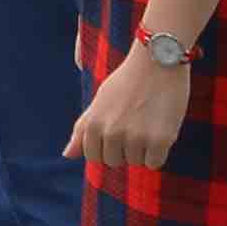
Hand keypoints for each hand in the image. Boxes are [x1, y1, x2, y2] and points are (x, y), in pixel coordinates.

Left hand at [66, 45, 193, 171]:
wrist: (157, 62)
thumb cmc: (127, 81)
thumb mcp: (98, 102)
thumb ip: (82, 130)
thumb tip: (66, 155)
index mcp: (94, 124)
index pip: (94, 156)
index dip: (106, 145)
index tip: (116, 128)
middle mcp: (112, 133)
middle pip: (115, 161)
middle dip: (124, 149)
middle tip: (134, 123)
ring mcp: (136, 138)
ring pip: (136, 162)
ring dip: (142, 149)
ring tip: (147, 123)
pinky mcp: (159, 140)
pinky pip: (154, 163)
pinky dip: (158, 153)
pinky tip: (159, 131)